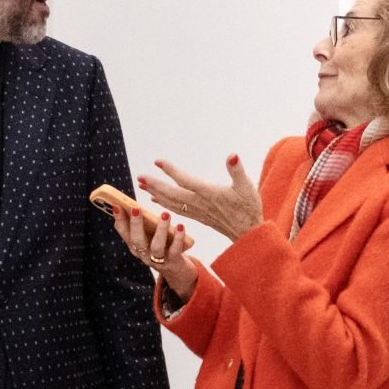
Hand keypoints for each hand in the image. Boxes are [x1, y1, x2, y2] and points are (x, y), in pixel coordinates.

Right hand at [112, 205, 197, 299]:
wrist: (177, 271)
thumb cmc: (161, 247)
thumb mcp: (149, 237)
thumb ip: (142, 224)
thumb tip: (134, 205)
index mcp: (135, 246)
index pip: (124, 232)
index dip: (119, 220)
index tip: (117, 206)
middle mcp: (144, 254)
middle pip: (137, 240)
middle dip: (135, 224)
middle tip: (136, 208)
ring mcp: (158, 260)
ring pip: (156, 246)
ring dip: (161, 229)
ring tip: (165, 214)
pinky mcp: (173, 262)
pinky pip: (175, 250)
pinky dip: (178, 238)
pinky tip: (180, 226)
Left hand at [138, 154, 262, 241]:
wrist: (248, 233)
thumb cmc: (249, 208)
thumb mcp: (247, 187)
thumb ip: (237, 170)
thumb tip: (232, 155)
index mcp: (209, 194)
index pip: (185, 181)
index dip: (171, 171)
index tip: (157, 161)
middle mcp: (200, 203)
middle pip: (172, 194)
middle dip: (155, 185)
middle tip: (140, 177)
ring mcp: (197, 211)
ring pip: (172, 202)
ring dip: (156, 193)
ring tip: (142, 185)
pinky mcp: (198, 216)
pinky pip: (176, 209)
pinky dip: (164, 203)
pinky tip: (155, 199)